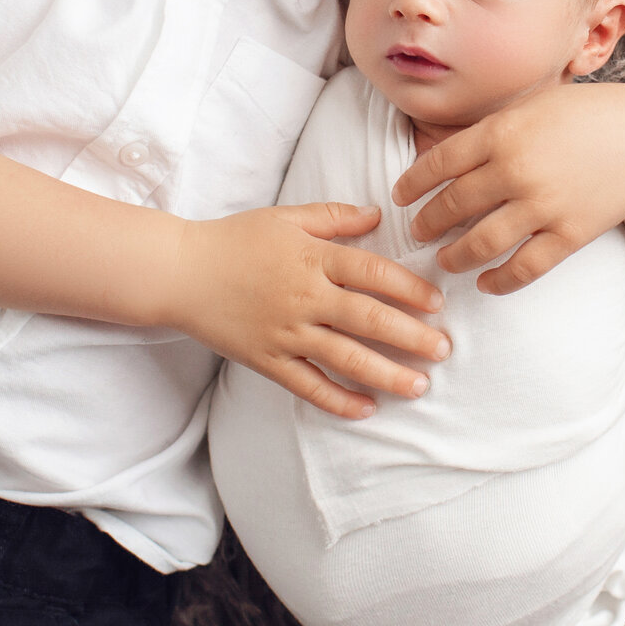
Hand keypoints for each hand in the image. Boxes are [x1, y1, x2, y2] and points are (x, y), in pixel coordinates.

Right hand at [166, 203, 450, 418]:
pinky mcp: (267, 360)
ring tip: (420, 386)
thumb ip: (335, 216)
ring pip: (345, 358)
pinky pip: (308, 386)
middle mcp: (304, 297)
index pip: (373, 273)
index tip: (437, 304)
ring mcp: (285, 332)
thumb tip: (378, 215)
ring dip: (387, 374)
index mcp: (312, 257)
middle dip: (412, 337)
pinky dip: (339, 400)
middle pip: (368, 320)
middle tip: (445, 350)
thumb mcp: (286, 216)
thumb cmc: (235, 239)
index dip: (409, 289)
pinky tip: (367, 410)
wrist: (179, 272)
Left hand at [391, 82, 624, 295]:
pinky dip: (498, 280)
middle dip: (426, 223)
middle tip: (416, 232)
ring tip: (445, 260)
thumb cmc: (586, 115)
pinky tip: (485, 282)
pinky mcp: (568, 235)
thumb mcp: (533, 105)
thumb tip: (443, 149)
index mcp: (501, 131)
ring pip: (479, 243)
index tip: (399, 196)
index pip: (438, 164)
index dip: (412, 184)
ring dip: (454, 256)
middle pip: (451, 205)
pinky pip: (523, 268)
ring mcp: (541, 205)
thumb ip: (491, 127)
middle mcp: (514, 169)